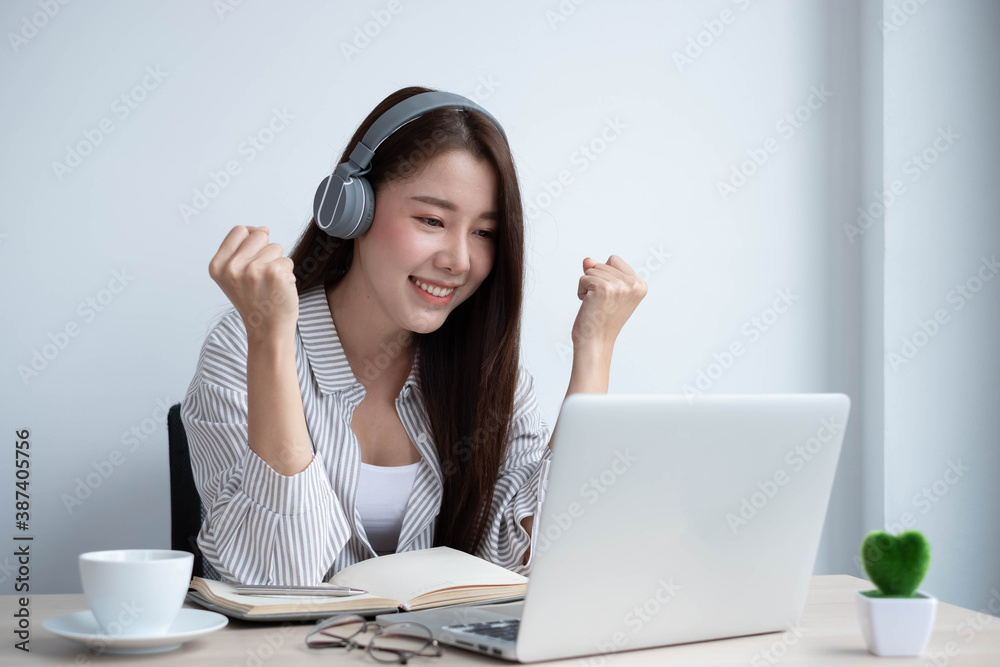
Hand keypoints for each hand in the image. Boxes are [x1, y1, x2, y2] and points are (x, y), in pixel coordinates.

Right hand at [208, 225, 298, 340]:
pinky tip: (279, 289)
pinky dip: (288, 274)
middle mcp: (232, 267)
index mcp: (218, 266)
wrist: (267, 330)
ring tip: (270, 285)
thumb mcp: (235, 275)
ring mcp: (253, 270)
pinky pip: (287, 260)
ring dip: (277, 264)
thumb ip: (243, 248)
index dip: (252, 240)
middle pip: (259, 235)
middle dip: (265, 252)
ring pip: (276, 247)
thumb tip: (263, 228)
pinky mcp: (275, 273)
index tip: (253, 259)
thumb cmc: (255, 302)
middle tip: (262, 278)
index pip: (240, 230)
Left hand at [571, 255, 646, 350]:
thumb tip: (587, 260)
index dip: (605, 276)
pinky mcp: (603, 288)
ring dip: (588, 287)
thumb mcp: (606, 290)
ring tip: (596, 304)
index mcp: (640, 284)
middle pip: (603, 263)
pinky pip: (583, 278)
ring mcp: (620, 286)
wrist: (595, 341)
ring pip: (591, 270)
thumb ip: (599, 271)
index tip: (609, 296)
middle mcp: (633, 284)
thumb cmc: (601, 319)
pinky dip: (581, 291)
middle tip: (601, 303)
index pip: (614, 260)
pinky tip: (589, 305)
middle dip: (596, 281)